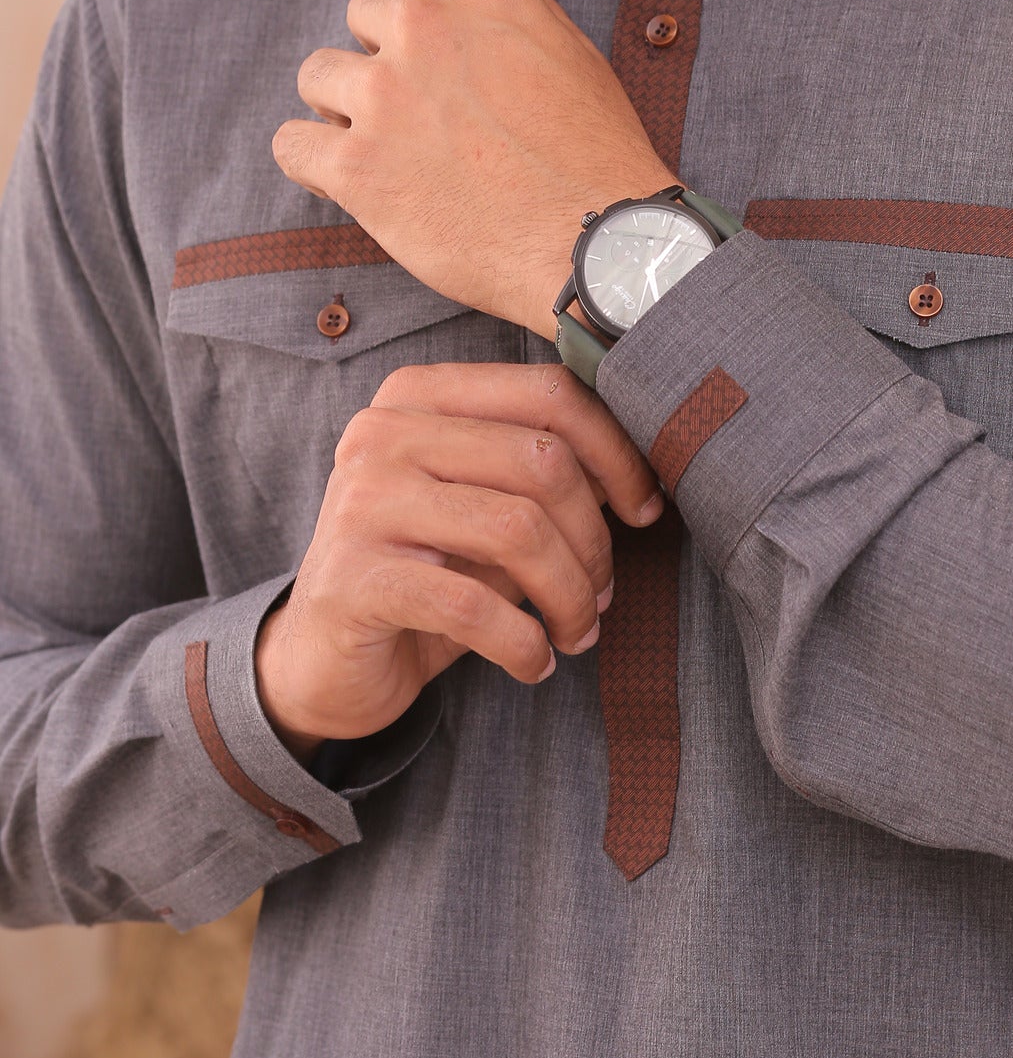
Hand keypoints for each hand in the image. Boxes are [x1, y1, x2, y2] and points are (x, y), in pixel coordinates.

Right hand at [254, 364, 663, 762]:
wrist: (322, 657)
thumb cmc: (424, 572)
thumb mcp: (485, 508)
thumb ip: (544, 476)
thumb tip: (641, 477)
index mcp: (420, 395)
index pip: (548, 393)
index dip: (616, 452)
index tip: (644, 509)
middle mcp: (384, 433)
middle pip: (541, 461)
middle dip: (593, 539)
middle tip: (603, 593)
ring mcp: (361, 501)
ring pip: (517, 530)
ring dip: (568, 595)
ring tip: (577, 631)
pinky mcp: (352, 579)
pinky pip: (473, 605)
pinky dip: (524, 643)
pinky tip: (534, 663)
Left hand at [272, 0, 675, 336]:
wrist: (596, 242)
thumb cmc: (593, 149)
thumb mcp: (569, 48)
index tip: (439, 20)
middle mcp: (425, 26)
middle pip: (364, 7)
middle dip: (389, 50)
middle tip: (429, 103)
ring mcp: (383, 95)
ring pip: (318, 73)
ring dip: (346, 103)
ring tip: (389, 143)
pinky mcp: (355, 167)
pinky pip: (292, 143)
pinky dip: (314, 160)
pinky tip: (353, 177)